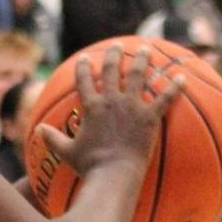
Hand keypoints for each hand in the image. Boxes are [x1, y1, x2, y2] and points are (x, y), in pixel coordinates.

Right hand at [34, 44, 182, 187]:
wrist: (113, 175)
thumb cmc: (90, 166)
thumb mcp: (67, 152)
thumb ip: (53, 139)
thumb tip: (38, 131)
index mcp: (92, 107)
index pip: (84, 81)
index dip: (83, 68)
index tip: (84, 59)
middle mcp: (111, 101)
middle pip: (111, 71)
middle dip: (113, 55)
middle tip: (115, 46)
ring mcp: (132, 107)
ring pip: (137, 75)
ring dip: (141, 60)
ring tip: (144, 49)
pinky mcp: (150, 117)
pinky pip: (165, 98)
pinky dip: (175, 87)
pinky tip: (182, 77)